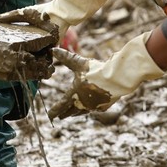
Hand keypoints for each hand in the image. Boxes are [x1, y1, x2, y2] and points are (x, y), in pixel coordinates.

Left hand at [47, 31, 162, 118]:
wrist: (116, 79)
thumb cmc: (96, 71)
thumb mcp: (79, 63)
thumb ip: (66, 57)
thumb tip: (53, 50)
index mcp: (74, 94)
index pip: (61, 105)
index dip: (55, 111)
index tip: (50, 116)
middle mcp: (83, 103)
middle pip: (71, 111)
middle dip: (64, 114)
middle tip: (59, 117)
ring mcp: (93, 106)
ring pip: (82, 112)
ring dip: (75, 113)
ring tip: (72, 114)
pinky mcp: (103, 106)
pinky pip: (93, 109)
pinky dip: (89, 109)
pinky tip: (90, 109)